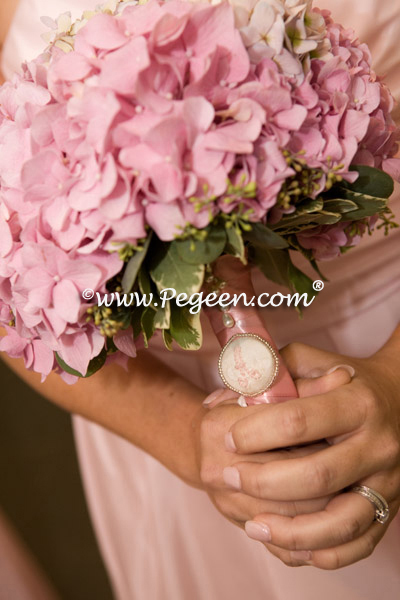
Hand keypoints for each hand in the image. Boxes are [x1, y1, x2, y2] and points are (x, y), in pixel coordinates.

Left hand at [222, 334, 399, 568]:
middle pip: (317, 475)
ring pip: (341, 522)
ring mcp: (387, 482)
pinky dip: (322, 552)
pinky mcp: (389, 508)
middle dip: (264, 481)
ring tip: (252, 526)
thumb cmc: (342, 380)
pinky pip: (358, 544)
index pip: (299, 420)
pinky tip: (287, 545)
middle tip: (228, 477)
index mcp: (357, 402)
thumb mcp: (310, 362)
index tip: (230, 437)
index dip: (257, 431)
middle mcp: (378, 444)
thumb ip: (267, 373)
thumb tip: (218, 399)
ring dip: (291, 531)